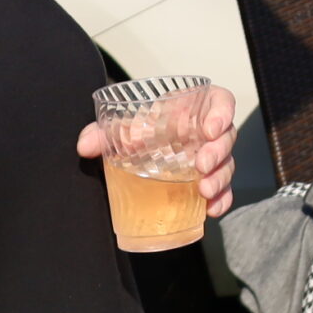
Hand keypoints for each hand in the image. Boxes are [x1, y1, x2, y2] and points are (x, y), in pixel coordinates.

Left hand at [78, 84, 237, 219]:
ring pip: (226, 165)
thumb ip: (103, 131)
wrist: (137, 150)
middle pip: (226, 137)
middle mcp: (206, 133)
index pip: (220, 102)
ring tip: (205, 191)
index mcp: (192, 109)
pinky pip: (223, 190)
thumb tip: (86, 146)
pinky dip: (221, 200)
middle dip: (218, 152)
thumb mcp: (122, 125)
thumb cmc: (139, 129)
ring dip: (220, 178)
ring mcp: (210, 158)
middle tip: (201, 165)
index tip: (210, 128)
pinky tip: (212, 209)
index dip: (221, 112)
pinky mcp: (208, 181)